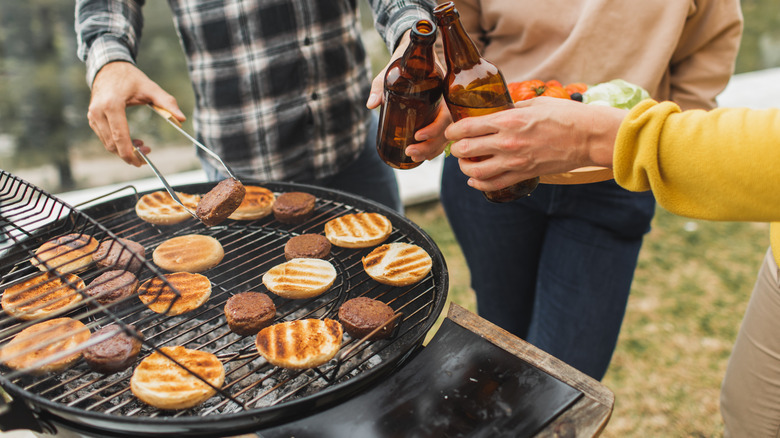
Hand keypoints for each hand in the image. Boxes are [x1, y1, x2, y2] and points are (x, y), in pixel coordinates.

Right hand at [87, 61, 185, 166]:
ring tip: (142, 144)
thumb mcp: (151, 88)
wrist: (109, 68)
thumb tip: (182, 119)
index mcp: (112, 105)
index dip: (130, 153)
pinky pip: (104, 137)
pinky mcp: (92, 118)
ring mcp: (92, 116)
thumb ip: (167, 103)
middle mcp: (98, 112)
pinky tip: (131, 140)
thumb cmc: (131, 78)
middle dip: (130, 154)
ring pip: (107, 143)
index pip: (119, 137)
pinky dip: (117, 143)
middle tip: (147, 152)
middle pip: (112, 144)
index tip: (142, 162)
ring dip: (124, 150)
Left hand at [366, 30, 449, 162]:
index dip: (434, 129)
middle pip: (446, 132)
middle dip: (429, 146)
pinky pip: (442, 137)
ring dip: (430, 151)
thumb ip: (380, 85)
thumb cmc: (404, 61)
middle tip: (410, 152)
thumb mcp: (391, 70)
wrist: (413, 54)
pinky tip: (423, 158)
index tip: (417, 135)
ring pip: (445, 138)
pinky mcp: (437, 117)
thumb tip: (371, 105)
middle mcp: (446, 103)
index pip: (446, 115)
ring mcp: (443, 111)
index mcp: (441, 91)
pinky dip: (434, 149)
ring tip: (412, 158)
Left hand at [445, 97, 625, 191]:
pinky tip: (474, 179)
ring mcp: (515, 161)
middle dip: (457, 149)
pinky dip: (479, 184)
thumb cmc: (566, 116)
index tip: (451, 131)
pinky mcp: (524, 174)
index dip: (453, 130)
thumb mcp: (536, 104)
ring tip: (465, 163)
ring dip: (465, 168)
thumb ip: (513, 108)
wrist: (589, 137)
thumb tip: (499, 110)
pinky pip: (493, 184)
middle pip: (466, 149)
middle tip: (458, 147)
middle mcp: (507, 142)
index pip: (467, 127)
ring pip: (476, 171)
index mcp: (509, 120)